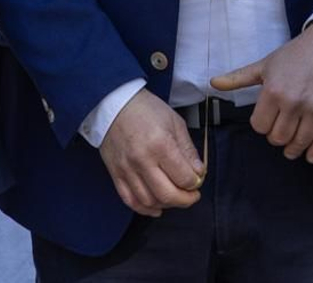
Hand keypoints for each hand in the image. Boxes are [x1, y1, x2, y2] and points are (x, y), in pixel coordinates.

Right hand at [98, 91, 203, 217]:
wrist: (114, 105)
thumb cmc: (146, 110)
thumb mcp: (175, 122)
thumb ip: (188, 150)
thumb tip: (199, 172)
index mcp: (161, 145)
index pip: (183, 177)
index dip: (195, 183)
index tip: (198, 180)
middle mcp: (142, 161)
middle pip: (167, 194)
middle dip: (185, 200)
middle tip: (192, 196)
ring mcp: (127, 170)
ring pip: (149, 200)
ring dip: (166, 204)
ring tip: (175, 198)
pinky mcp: (115, 175)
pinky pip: (130, 200)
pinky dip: (144, 208)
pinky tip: (156, 207)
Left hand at [210, 24, 312, 163]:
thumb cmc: (294, 54)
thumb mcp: (264, 64)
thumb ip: (238, 78)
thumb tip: (213, 83)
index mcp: (273, 91)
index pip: (260, 126)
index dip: (262, 125)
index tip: (268, 120)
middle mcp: (294, 102)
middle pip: (278, 138)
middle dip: (276, 138)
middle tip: (280, 132)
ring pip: (299, 142)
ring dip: (294, 149)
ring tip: (292, 149)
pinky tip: (310, 156)